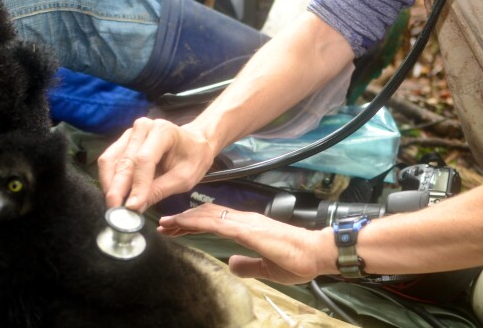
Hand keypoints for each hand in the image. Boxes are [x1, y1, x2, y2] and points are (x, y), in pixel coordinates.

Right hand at [97, 117, 216, 210]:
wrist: (193, 143)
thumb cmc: (193, 158)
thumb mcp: (185, 178)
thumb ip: (160, 190)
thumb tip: (135, 207)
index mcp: (163, 131)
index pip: (144, 160)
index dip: (137, 185)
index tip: (132, 207)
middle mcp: (142, 127)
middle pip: (124, 161)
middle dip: (117, 189)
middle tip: (115, 212)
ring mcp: (130, 133)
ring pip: (110, 160)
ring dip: (109, 185)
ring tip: (114, 207)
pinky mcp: (122, 142)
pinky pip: (109, 161)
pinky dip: (109, 180)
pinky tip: (115, 195)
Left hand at [158, 203, 332, 284]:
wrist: (318, 253)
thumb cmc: (298, 259)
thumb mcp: (266, 267)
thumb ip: (248, 265)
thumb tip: (232, 264)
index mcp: (249, 228)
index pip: (215, 221)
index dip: (194, 223)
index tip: (176, 228)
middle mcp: (245, 220)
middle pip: (207, 214)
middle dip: (184, 219)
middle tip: (164, 224)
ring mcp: (247, 223)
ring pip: (209, 215)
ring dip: (186, 219)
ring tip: (167, 223)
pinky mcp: (250, 230)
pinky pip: (220, 223)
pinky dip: (200, 222)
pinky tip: (186, 223)